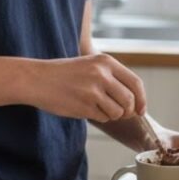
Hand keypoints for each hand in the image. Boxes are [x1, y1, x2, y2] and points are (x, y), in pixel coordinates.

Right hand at [30, 53, 145, 122]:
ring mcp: (93, 90)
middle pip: (130, 100)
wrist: (36, 79)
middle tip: (119, 113)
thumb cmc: (64, 74)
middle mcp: (102, 74)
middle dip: (128, 111)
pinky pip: (103, 117)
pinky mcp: (84, 105)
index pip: (135, 83)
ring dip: (111, 115)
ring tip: (97, 107)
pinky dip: (98, 117)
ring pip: (118, 112)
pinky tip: (85, 108)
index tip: (141, 110)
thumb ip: (111, 77)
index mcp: (106, 62)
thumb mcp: (90, 65)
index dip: (142, 99)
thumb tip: (135, 101)